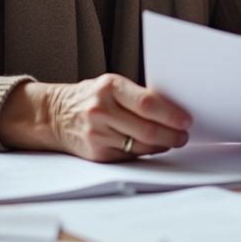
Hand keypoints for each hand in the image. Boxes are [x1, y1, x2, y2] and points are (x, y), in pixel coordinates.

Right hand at [0, 75, 191, 161]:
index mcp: (109, 87)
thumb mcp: (110, 86)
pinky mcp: (97, 153)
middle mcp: (102, 110)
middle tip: (184, 135)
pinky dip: (145, 152)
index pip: (148, 103)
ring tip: (173, 141)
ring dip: (162, 145)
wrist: (54, 115)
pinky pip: (129, 155)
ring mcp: (98, 134)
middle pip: (147, 128)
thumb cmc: (89, 97)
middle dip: (172, 134)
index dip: (171, 114)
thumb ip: (137, 96)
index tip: (186, 119)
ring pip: (140, 145)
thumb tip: (173, 110)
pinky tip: (153, 147)